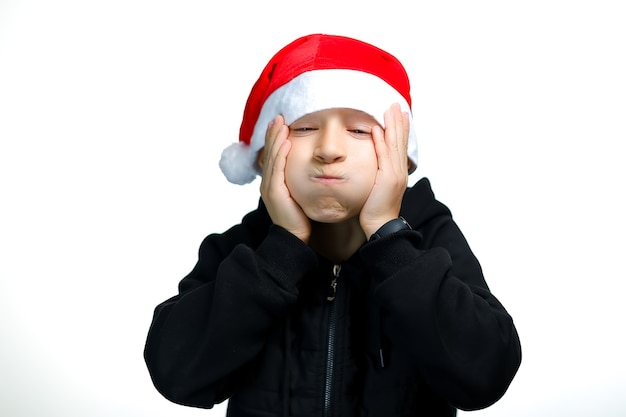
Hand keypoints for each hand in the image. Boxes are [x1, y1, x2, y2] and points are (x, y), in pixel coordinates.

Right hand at [259, 115, 310, 242]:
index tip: (281, 123)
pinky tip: (286, 143)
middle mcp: (268, 182)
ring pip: (272, 157)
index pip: (274, 155)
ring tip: (281, 125)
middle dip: (273, 134)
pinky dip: (281, 155)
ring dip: (276, 139)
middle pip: (270, 152)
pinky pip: (277, 169)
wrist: (295, 238)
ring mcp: (270, 187)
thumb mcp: (300, 196)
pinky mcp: (275, 192)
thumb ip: (302, 182)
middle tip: (279, 118)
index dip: (276, 139)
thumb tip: (314, 169)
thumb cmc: (300, 219)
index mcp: (273, 182)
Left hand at [359, 103, 409, 237]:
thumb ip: (376, 174)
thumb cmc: (375, 210)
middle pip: (400, 141)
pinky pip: (384, 157)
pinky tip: (378, 130)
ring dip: (393, 126)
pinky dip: (382, 142)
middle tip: (396, 104)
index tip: (400, 113)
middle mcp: (399, 171)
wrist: (380, 226)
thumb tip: (371, 166)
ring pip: (395, 145)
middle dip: (399, 122)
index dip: (400, 129)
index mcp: (398, 172)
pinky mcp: (388, 179)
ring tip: (391, 110)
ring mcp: (395, 174)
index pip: (399, 146)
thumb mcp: (377, 188)